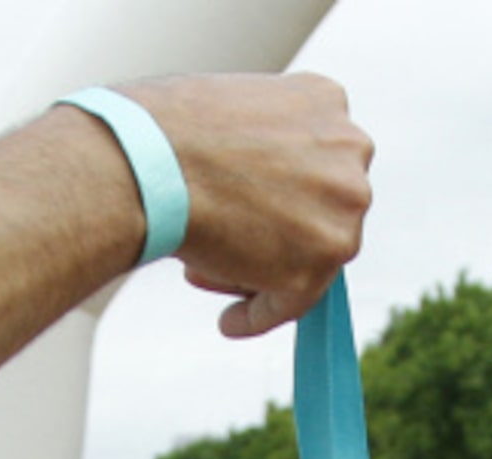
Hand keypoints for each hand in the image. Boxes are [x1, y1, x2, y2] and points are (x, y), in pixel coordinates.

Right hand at [126, 73, 372, 337]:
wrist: (141, 159)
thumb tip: (269, 183)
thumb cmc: (161, 125)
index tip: (254, 200)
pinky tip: (230, 322)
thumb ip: (268, 138)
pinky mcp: (315, 271)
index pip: (318, 160)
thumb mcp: (234, 103)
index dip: (282, 186)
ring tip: (203, 273)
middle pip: (318, 211)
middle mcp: (350, 159)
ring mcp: (339, 219)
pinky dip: (259, 315)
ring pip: (307, 259)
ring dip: (260, 271)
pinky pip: (291, 304)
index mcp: (328, 103)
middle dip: (271, 228)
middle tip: (224, 238)